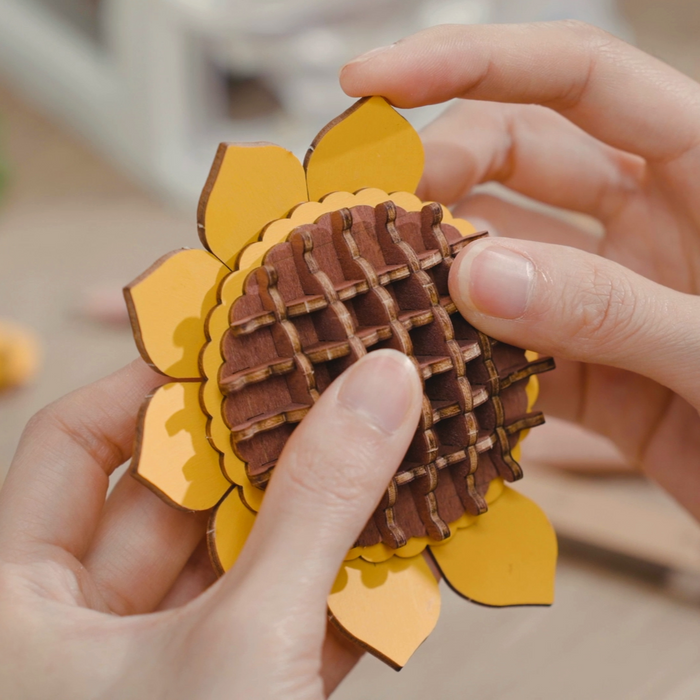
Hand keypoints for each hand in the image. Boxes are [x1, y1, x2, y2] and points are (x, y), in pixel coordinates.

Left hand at [0, 352, 421, 698]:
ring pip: (237, 558)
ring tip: (378, 452)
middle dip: (261, 447)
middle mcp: (81, 632)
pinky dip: (335, 589)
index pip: (75, 442)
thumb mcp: (246, 641)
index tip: (238, 342)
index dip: (156, 383)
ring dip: (315, 518)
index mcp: (23, 608)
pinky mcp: (229, 696)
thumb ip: (315, 507)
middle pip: (173, 497)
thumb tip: (382, 383)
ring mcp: (159, 668)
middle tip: (329, 386)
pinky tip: (394, 552)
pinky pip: (277, 618)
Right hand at [340, 21, 699, 519]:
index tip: (372, 81)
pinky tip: (419, 358)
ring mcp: (606, 293)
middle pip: (516, 155)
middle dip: (437, 171)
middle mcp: (646, 220)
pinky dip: (461, 349)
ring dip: (437, 266)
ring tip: (373, 283)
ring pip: (498, 252)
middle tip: (371, 212)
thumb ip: (609, 308)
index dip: (471, 62)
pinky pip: (505, 341)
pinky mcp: (586, 366)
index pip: (577, 77)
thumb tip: (474, 278)